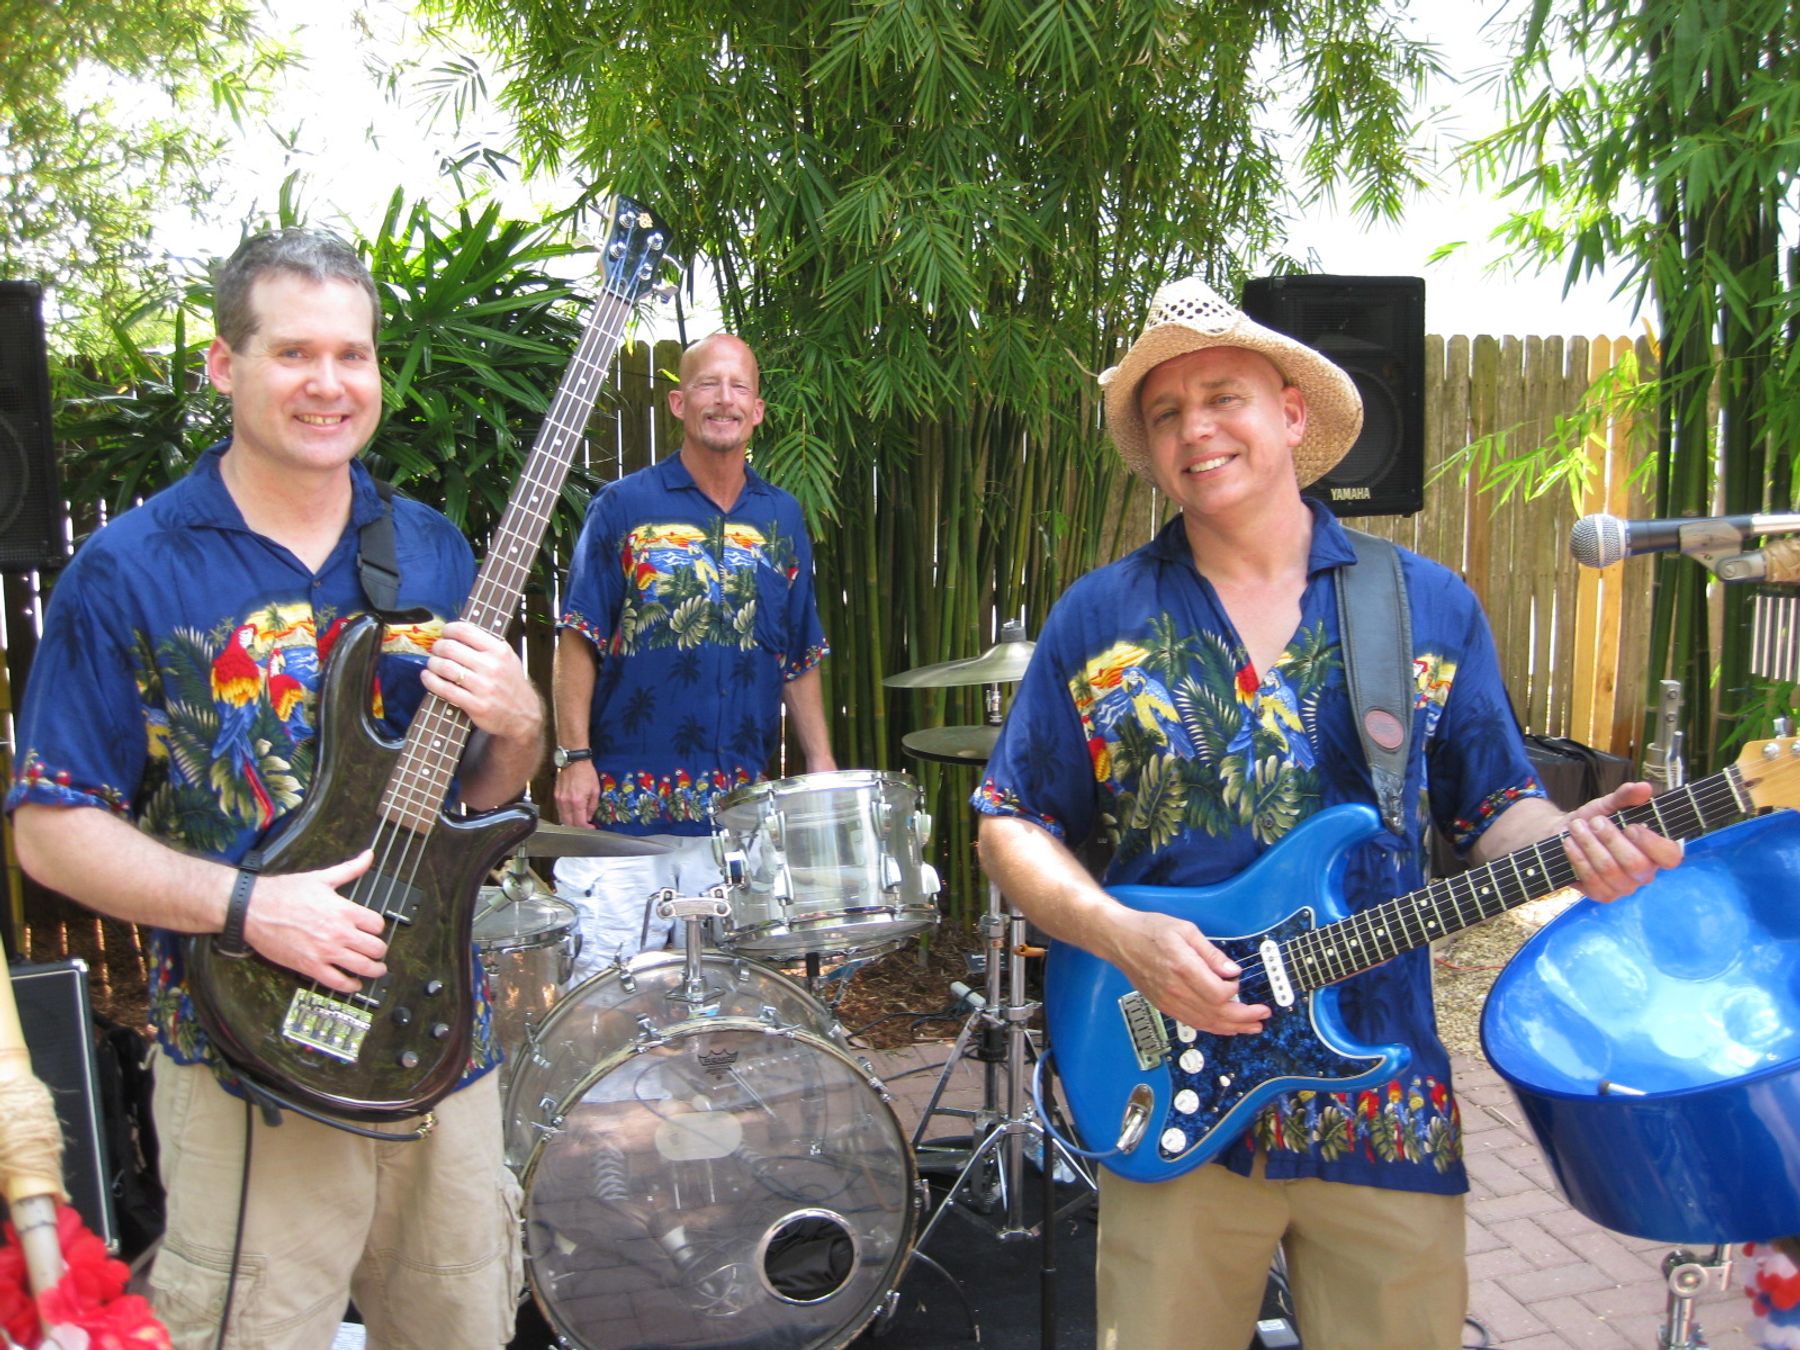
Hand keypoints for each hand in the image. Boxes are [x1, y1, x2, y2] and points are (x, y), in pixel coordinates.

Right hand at [241, 849, 387, 992]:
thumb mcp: (321, 877)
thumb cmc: (283, 893)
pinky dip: (350, 986)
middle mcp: (338, 933)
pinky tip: (353, 984)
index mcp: (344, 910)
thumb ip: (350, 869)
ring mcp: (325, 952)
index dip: (377, 927)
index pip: (377, 925)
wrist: (253, 909)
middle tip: (378, 951)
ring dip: (374, 970)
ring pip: (362, 967)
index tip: (373, 929)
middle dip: (379, 950)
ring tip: (376, 970)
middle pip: (375, 948)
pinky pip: (338, 982)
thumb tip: (368, 856)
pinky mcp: (310, 966)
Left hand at [422, 621, 543, 744]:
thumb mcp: (508, 658)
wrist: (523, 716)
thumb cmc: (511, 684)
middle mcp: (492, 666)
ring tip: (432, 664)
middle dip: (437, 647)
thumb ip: (487, 645)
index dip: (448, 630)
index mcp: (500, 651)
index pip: (466, 631)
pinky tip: (428, 677)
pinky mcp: (475, 705)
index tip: (444, 633)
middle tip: (436, 650)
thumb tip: (457, 632)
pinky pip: (445, 689)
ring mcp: (484, 687)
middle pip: (450, 648)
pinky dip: (430, 681)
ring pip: (445, 667)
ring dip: (432, 664)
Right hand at [555, 758, 600, 826]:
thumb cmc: (586, 773)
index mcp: (577, 802)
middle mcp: (566, 802)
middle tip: (586, 826)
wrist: (573, 761)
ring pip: (562, 818)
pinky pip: (559, 810)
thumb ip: (592, 806)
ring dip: (571, 823)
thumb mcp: (595, 790)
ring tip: (580, 821)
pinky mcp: (555, 796)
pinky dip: (565, 815)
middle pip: (569, 824)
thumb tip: (589, 817)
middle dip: (578, 828)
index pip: (580, 823)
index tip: (592, 828)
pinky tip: (572, 813)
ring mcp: (559, 799)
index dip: (587, 828)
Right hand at [1106, 909, 1270, 1035]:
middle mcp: (1175, 989)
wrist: (1120, 939)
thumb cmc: (1150, 930)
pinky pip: (1192, 1023)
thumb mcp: (1185, 929)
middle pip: (1216, 1014)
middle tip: (1262, 1016)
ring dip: (1231, 1028)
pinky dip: (1212, 1027)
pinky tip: (1224, 1027)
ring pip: (1205, 1023)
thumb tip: (1231, 970)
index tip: (1238, 982)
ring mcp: (1168, 1001)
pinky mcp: (1164, 1005)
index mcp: (1183, 967)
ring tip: (1250, 1027)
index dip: (1234, 992)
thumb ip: (1211, 952)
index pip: (1218, 993)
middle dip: (1243, 1018)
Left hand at [1558, 781, 1684, 901]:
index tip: (1631, 826)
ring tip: (1577, 827)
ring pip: (1610, 871)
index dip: (1653, 843)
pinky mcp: (1602, 894)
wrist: (1566, 834)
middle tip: (1596, 821)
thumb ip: (1626, 797)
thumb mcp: (1609, 804)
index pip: (1671, 856)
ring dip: (1590, 845)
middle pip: (1636, 865)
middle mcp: (1644, 873)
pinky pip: (1592, 881)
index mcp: (1655, 851)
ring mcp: (1623, 887)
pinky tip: (1570, 843)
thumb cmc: (1595, 820)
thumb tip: (1644, 787)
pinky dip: (1578, 858)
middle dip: (1611, 839)